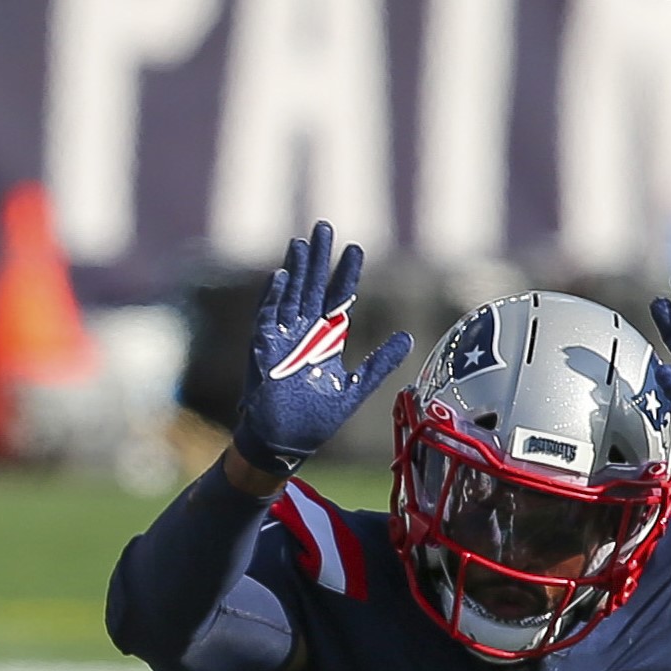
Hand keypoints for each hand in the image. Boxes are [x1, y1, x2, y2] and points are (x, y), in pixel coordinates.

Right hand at [231, 220, 413, 477]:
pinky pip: (267, 318)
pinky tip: (280, 276)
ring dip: (296, 269)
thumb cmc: (315, 421)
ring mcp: (283, 339)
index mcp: (327, 341)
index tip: (356, 248)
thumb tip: (407, 338)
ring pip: (290, 295)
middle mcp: (305, 334)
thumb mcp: (354, 389)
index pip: (339, 298)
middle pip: (312, 287)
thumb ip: (378, 363)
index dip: (347, 274)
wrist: (284, 443)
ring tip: (302, 242)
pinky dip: (273, 298)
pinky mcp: (263, 350)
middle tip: (324, 226)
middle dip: (318, 258)